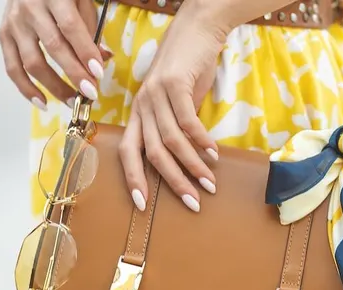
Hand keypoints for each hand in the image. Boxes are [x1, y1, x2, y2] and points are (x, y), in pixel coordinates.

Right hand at [0, 0, 111, 108]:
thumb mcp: (81, 1)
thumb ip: (90, 28)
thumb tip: (102, 59)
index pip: (70, 26)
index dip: (85, 52)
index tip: (98, 74)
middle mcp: (30, 9)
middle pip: (53, 47)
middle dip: (74, 74)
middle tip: (91, 93)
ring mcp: (13, 23)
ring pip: (31, 62)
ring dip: (54, 86)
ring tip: (73, 102)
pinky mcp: (3, 35)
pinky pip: (12, 67)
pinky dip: (26, 88)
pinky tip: (42, 103)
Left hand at [118, 6, 224, 212]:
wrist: (196, 29)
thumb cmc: (187, 68)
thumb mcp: (176, 101)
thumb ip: (176, 126)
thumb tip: (189, 156)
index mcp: (138, 113)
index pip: (128, 152)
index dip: (133, 180)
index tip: (144, 206)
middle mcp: (141, 106)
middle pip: (153, 154)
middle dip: (173, 182)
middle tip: (193, 203)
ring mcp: (155, 94)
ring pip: (171, 141)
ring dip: (193, 166)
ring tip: (210, 183)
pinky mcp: (174, 84)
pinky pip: (188, 121)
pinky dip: (201, 141)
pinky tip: (214, 153)